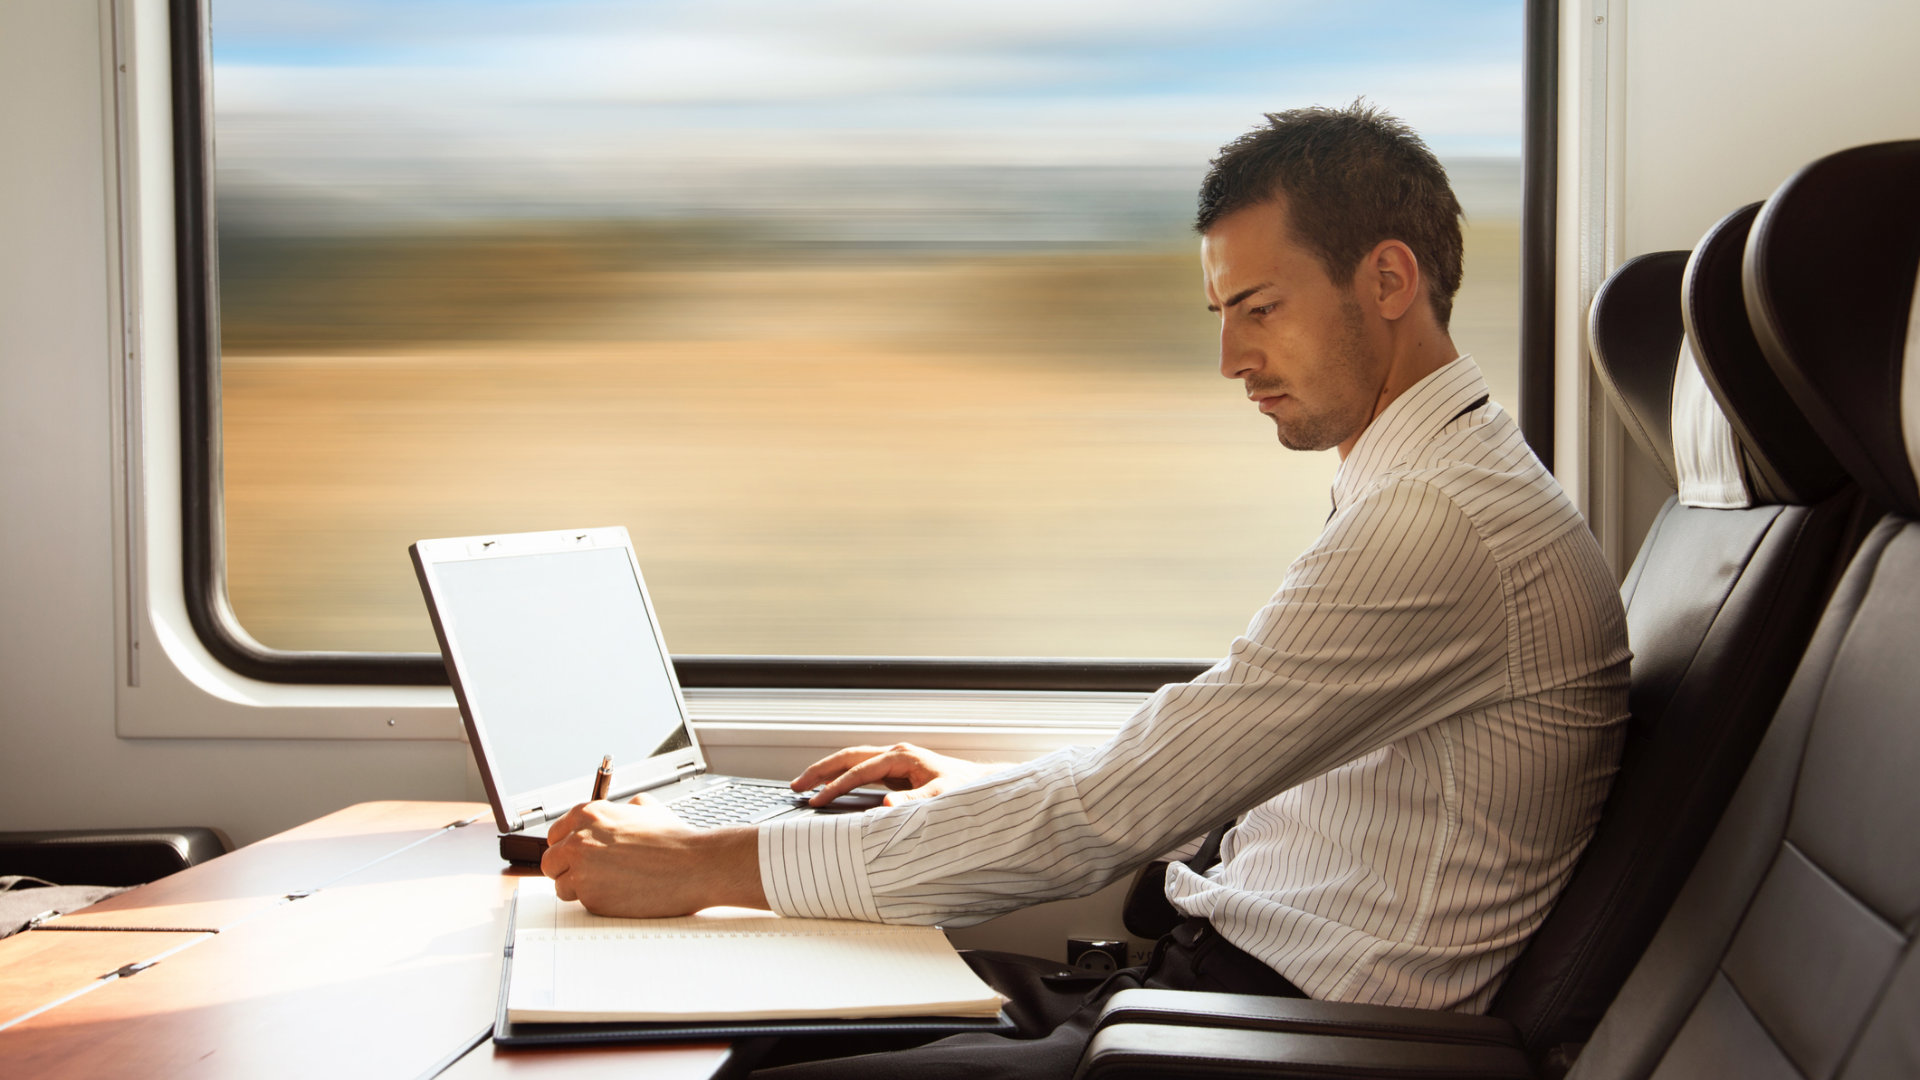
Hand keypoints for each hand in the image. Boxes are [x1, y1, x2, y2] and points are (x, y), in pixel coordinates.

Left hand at [540, 794, 764, 916]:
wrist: (694, 866)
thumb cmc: (675, 841)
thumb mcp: (648, 808)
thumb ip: (624, 808)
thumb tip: (625, 810)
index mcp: (588, 815)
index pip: (555, 834)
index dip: (568, 846)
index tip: (579, 854)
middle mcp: (578, 841)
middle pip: (550, 862)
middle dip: (567, 869)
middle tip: (589, 873)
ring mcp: (582, 871)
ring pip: (561, 886)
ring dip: (580, 888)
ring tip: (610, 884)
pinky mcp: (591, 898)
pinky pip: (582, 903)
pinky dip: (597, 901)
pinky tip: (620, 893)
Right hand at [793, 742, 1011, 806]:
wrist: (981, 785)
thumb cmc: (964, 790)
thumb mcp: (939, 798)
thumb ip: (912, 803)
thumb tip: (885, 807)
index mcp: (902, 757)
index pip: (859, 771)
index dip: (835, 786)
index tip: (815, 801)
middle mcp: (896, 755)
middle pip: (848, 757)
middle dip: (820, 770)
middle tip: (796, 785)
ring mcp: (896, 761)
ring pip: (853, 761)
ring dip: (828, 772)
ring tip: (805, 785)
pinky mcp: (897, 772)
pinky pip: (862, 772)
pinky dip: (843, 778)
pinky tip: (833, 789)